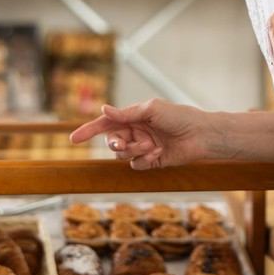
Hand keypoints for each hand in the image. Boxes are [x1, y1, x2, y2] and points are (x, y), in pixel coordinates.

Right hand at [68, 99, 211, 169]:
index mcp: (133, 116)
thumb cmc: (179, 116)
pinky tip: (158, 153)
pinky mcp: (151, 161)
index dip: (89, 131)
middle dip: (115, 144)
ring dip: (134, 151)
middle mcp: (136, 131)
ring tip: (150, 146)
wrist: (200, 135)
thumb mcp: (151, 110)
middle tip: (122, 144)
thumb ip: (126, 113)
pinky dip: (144, 159)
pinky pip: (136, 165)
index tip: (73, 139)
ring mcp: (142, 147)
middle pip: (112, 142)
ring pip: (123, 155)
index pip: (106, 123)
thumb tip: (103, 109)